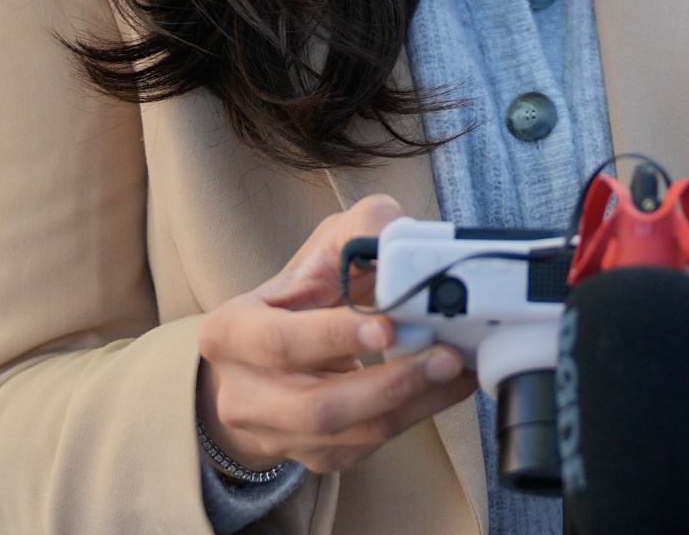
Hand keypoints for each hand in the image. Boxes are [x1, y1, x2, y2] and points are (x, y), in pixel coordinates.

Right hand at [194, 194, 477, 474]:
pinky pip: (371, 444)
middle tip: (445, 355)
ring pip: (352, 433)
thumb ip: (360, 231)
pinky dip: (418, 414)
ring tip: (458, 368)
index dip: (334, 338)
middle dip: (389, 383)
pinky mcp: (317, 456)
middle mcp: (244, 394)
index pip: (280, 342)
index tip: (388, 326)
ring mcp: (279, 434)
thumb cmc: (304, 293)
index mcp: (231, 333)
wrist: (274, 352)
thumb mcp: (323, 247)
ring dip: (414, 402)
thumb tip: (395, 241)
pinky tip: (447, 386)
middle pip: (318, 406)